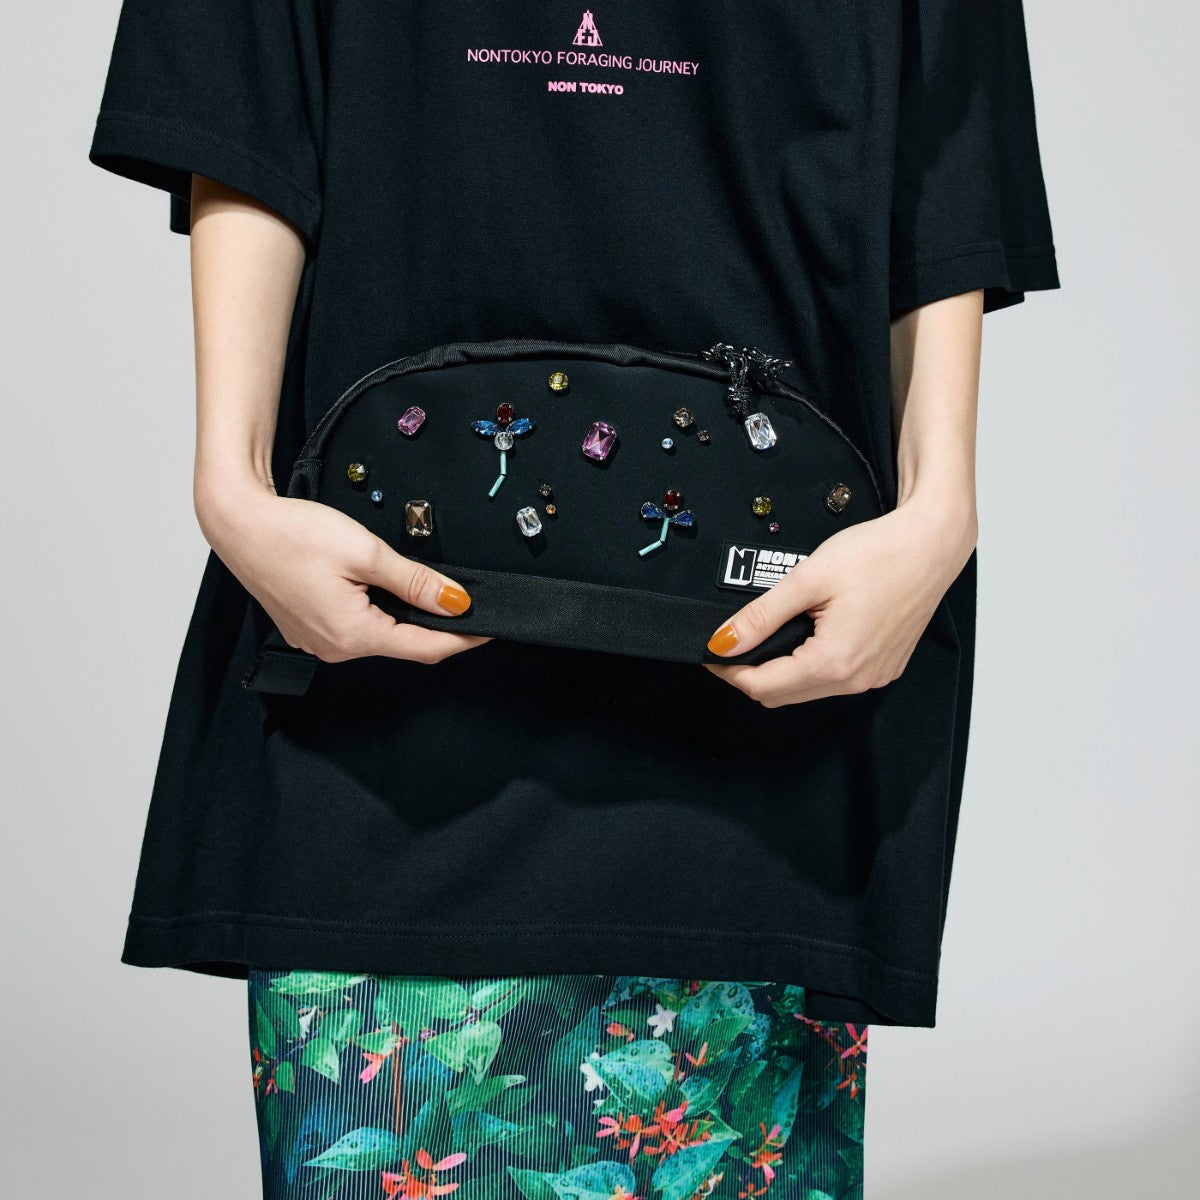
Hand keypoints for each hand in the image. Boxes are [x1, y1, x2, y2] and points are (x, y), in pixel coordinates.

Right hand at [197, 477, 491, 664]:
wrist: (238, 523)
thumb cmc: (292, 533)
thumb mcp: (366, 552)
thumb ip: (416, 581)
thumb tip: (456, 602)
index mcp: (353, 635)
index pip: (426, 648)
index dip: (464, 639)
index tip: (491, 628)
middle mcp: (335, 648)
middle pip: (405, 644)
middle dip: (438, 627)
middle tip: (466, 603)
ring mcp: (319, 641)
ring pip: (381, 635)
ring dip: (406, 617)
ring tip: (427, 590)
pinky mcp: (309, 627)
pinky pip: (357, 627)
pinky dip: (379, 612)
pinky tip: (384, 589)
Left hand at [702, 494, 977, 705]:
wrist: (932, 542)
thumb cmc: (880, 553)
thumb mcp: (807, 579)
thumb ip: (761, 616)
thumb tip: (724, 641)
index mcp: (835, 661)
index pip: (762, 687)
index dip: (729, 671)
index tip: (710, 652)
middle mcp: (857, 678)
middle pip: (782, 695)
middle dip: (750, 674)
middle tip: (731, 643)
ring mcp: (874, 676)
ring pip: (807, 691)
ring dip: (780, 673)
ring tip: (767, 636)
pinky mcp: (884, 668)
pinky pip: (834, 681)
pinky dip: (810, 667)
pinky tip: (805, 638)